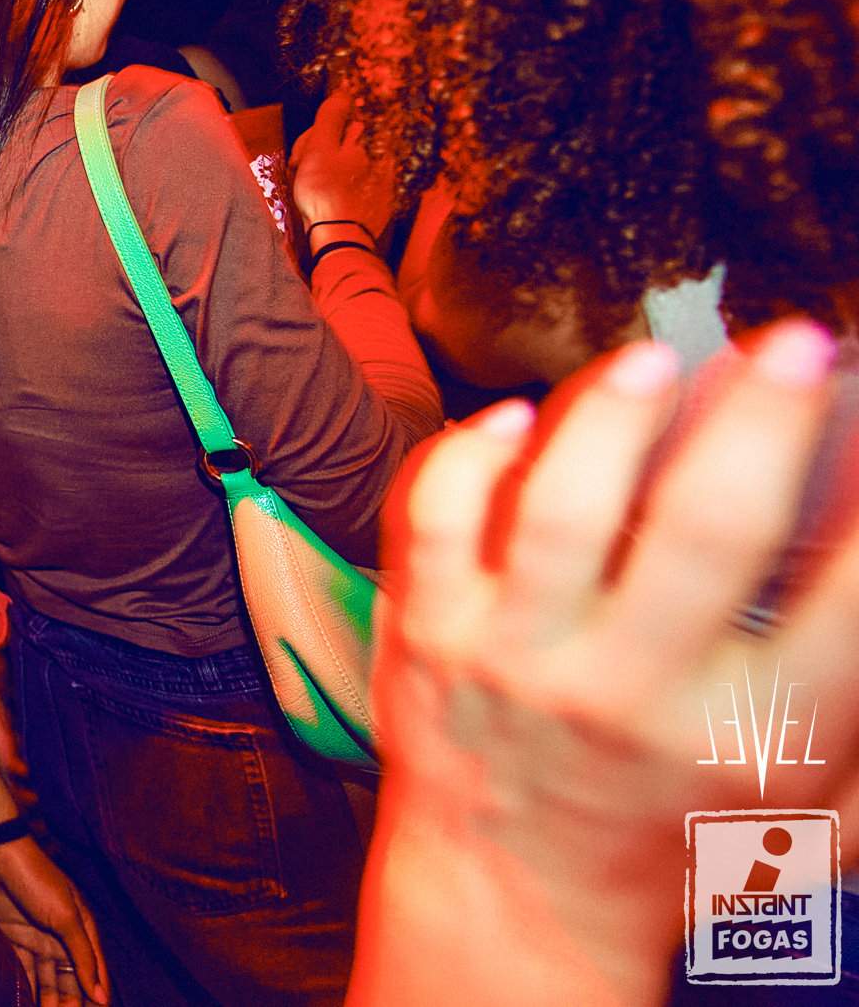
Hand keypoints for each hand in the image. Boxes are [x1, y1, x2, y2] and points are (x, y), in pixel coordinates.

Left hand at [0, 836, 108, 1006]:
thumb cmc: (36, 878)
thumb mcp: (66, 917)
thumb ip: (83, 956)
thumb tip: (101, 995)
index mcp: (83, 929)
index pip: (94, 972)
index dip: (95, 996)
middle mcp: (63, 937)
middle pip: (71, 980)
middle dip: (71, 1002)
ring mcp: (38, 938)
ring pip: (47, 979)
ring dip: (49, 1000)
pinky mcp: (13, 938)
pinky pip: (23, 970)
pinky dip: (26, 988)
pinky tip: (26, 1003)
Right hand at [289, 92, 396, 240]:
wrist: (339, 237)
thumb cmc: (325, 191)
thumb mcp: (321, 147)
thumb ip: (331, 117)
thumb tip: (342, 89)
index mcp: (368, 141)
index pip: (338, 125)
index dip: (315, 136)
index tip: (302, 153)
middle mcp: (380, 157)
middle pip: (341, 145)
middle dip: (317, 154)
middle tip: (300, 171)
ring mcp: (380, 180)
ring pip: (344, 165)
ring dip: (323, 172)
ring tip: (308, 189)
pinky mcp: (377, 200)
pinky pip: (351, 184)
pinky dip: (337, 188)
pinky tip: (324, 200)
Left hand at [354, 320, 858, 1005]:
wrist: (513, 897)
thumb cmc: (673, 834)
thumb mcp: (807, 800)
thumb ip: (848, 692)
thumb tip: (858, 543)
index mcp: (742, 738)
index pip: (841, 605)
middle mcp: (626, 694)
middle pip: (703, 530)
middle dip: (760, 421)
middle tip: (790, 344)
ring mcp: (513, 659)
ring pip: (559, 508)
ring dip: (611, 416)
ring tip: (653, 362)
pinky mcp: (427, 633)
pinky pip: (435, 519)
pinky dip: (471, 453)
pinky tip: (517, 415)